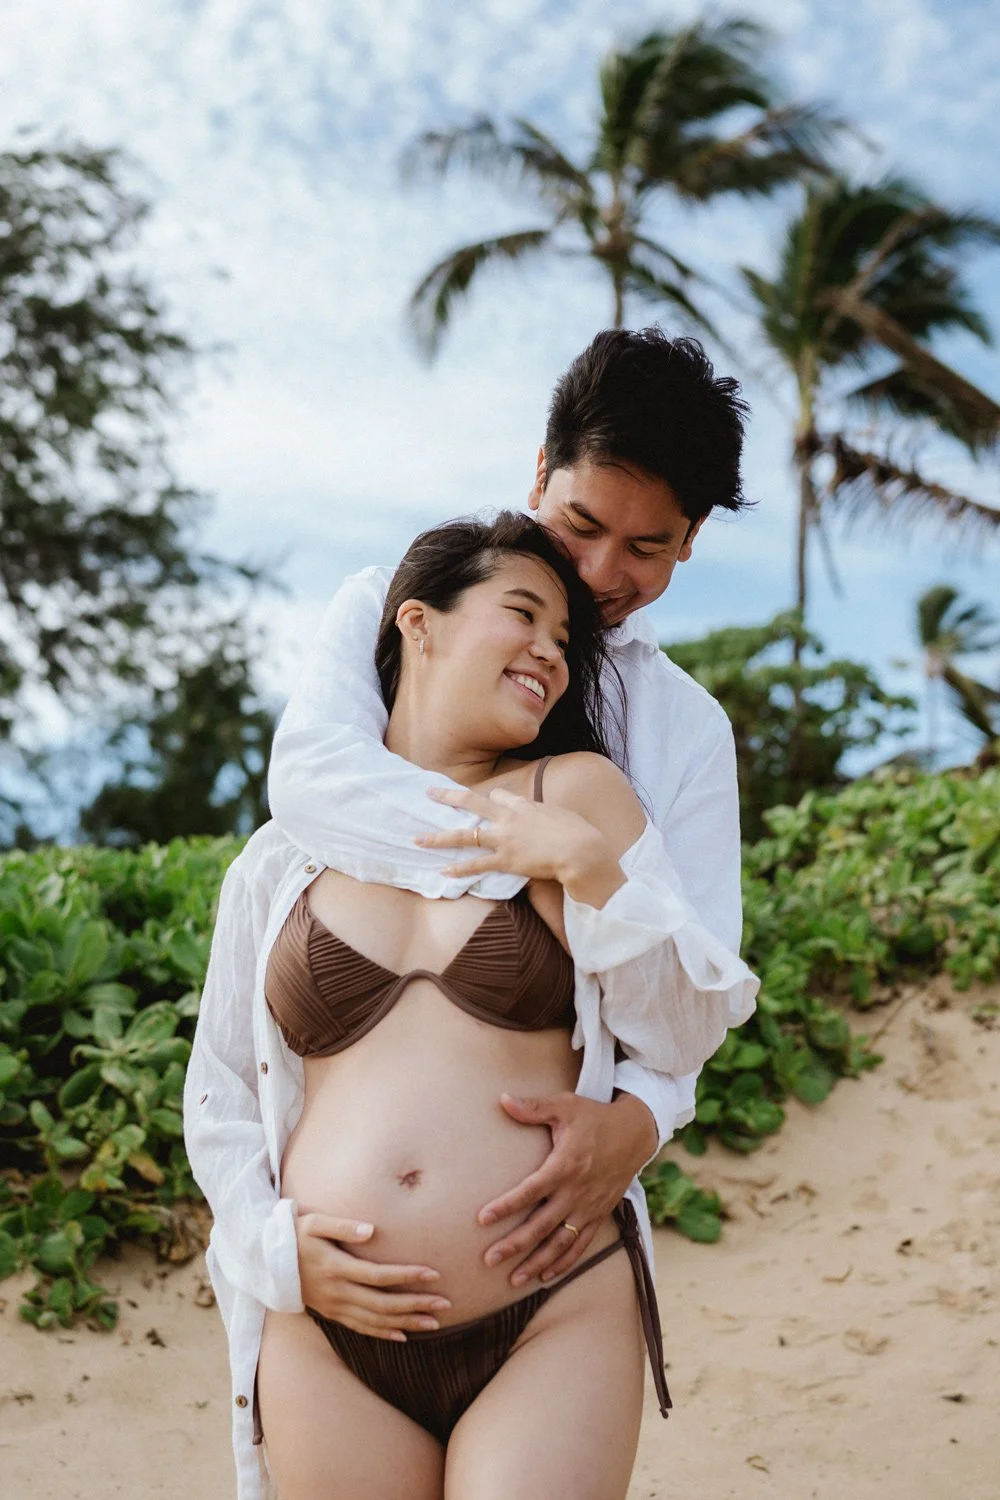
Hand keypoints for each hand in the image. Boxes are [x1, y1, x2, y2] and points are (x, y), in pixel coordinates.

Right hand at [295, 1212, 450, 1340]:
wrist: (265, 1263)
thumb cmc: (293, 1235)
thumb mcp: (313, 1222)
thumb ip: (343, 1225)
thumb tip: (372, 1230)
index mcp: (335, 1268)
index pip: (378, 1276)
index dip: (406, 1276)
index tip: (433, 1274)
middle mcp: (337, 1292)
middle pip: (383, 1304)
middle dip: (416, 1304)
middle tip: (446, 1304)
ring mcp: (335, 1307)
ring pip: (376, 1321)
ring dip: (407, 1322)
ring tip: (435, 1323)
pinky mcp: (332, 1314)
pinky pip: (361, 1328)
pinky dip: (384, 1333)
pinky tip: (404, 1335)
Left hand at [417, 784, 623, 903]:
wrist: (580, 851)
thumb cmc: (578, 833)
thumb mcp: (561, 815)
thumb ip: (546, 814)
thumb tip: (547, 816)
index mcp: (523, 805)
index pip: (497, 796)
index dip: (490, 800)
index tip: (487, 802)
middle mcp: (508, 818)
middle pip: (471, 802)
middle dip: (447, 797)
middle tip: (429, 793)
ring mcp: (504, 839)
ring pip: (464, 836)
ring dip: (439, 838)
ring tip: (418, 839)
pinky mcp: (505, 861)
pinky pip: (476, 865)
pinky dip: (459, 870)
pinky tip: (443, 872)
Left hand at [477, 1092, 657, 1284]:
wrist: (635, 1133)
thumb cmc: (594, 1117)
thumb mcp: (565, 1106)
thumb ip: (533, 1107)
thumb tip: (502, 1099)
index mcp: (565, 1165)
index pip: (530, 1191)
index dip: (506, 1206)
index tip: (482, 1219)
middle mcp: (576, 1192)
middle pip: (541, 1225)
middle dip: (514, 1245)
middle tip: (489, 1259)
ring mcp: (589, 1207)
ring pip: (560, 1243)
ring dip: (536, 1262)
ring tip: (513, 1280)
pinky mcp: (598, 1215)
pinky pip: (580, 1245)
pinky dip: (564, 1263)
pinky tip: (545, 1276)